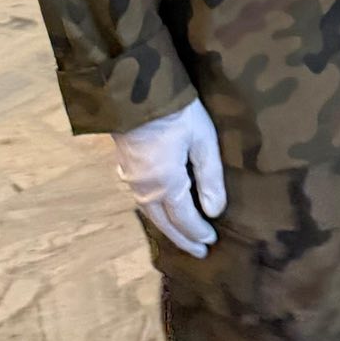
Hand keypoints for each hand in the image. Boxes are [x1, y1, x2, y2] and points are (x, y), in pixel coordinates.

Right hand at [112, 98, 226, 256]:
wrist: (136, 89)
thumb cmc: (175, 113)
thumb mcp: (202, 140)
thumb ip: (210, 177)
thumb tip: (215, 212)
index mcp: (166, 185)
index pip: (184, 218)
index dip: (198, 231)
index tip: (211, 241)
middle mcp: (145, 189)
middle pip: (164, 222)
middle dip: (182, 238)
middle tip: (198, 251)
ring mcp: (131, 179)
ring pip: (150, 213)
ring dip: (166, 227)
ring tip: (181, 235)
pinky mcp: (124, 167)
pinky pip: (140, 200)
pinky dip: (153, 212)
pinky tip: (157, 209)